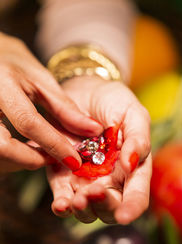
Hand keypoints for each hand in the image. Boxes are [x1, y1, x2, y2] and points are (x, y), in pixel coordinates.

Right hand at [0, 33, 101, 172]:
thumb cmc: (13, 64)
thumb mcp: (41, 80)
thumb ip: (65, 108)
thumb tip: (93, 130)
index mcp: (2, 84)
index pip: (28, 123)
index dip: (54, 145)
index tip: (74, 160)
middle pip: (3, 148)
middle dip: (33, 159)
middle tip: (54, 158)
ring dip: (22, 162)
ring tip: (43, 153)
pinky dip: (13, 159)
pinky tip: (25, 151)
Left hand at [47, 75, 151, 223]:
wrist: (84, 92)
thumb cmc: (114, 102)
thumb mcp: (132, 114)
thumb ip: (138, 138)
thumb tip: (132, 163)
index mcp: (131, 168)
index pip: (135, 195)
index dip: (132, 208)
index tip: (125, 216)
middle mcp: (110, 179)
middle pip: (110, 207)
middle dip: (103, 206)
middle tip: (93, 193)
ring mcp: (85, 180)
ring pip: (86, 208)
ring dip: (82, 209)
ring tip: (77, 199)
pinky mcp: (62, 175)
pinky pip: (63, 196)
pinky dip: (62, 205)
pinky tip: (61, 204)